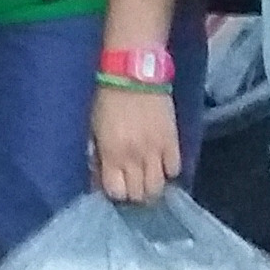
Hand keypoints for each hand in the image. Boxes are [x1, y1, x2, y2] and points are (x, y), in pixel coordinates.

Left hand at [90, 85, 181, 203]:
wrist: (135, 74)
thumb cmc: (108, 99)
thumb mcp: (94, 128)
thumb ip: (98, 156)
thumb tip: (99, 179)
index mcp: (111, 153)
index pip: (116, 191)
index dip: (115, 192)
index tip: (115, 186)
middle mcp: (134, 157)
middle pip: (139, 194)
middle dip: (134, 194)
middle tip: (132, 184)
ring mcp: (156, 151)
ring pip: (158, 188)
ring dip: (152, 187)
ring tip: (147, 179)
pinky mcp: (173, 142)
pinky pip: (175, 169)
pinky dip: (168, 171)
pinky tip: (161, 164)